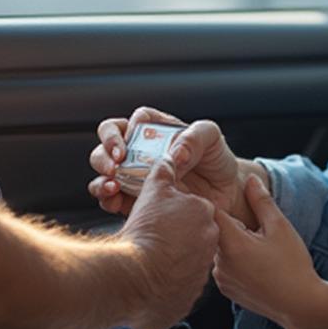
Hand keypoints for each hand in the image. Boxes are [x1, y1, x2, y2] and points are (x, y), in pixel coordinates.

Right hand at [88, 106, 242, 217]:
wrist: (226, 194)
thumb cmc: (216, 159)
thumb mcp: (211, 137)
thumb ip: (194, 137)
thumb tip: (174, 153)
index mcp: (152, 131)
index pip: (126, 124)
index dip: (118, 133)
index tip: (125, 147)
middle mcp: (138, 153)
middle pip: (105, 148)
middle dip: (104, 156)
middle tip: (115, 166)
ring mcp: (134, 178)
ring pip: (104, 175)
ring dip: (101, 180)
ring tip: (112, 187)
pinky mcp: (136, 202)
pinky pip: (113, 201)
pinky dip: (109, 202)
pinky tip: (116, 203)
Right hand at [118, 156, 217, 328]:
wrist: (135, 278)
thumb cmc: (148, 230)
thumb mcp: (155, 189)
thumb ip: (165, 170)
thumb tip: (170, 156)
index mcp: (206, 214)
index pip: (196, 208)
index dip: (177, 210)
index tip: (163, 215)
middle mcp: (210, 243)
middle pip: (193, 236)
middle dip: (176, 235)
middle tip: (155, 235)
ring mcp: (201, 273)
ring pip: (187, 262)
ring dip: (172, 259)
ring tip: (150, 256)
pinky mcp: (189, 298)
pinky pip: (179, 287)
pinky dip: (167, 284)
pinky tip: (151, 278)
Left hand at [212, 174, 321, 328]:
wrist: (301, 306)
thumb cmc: (293, 265)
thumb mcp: (279, 226)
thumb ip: (260, 200)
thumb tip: (249, 178)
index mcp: (231, 244)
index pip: (211, 211)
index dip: (221, 201)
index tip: (232, 201)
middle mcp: (219, 263)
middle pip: (215, 229)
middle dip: (231, 222)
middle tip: (254, 227)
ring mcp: (220, 278)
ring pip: (219, 246)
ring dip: (232, 241)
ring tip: (258, 248)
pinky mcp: (226, 289)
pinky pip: (222, 263)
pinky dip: (234, 258)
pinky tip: (255, 263)